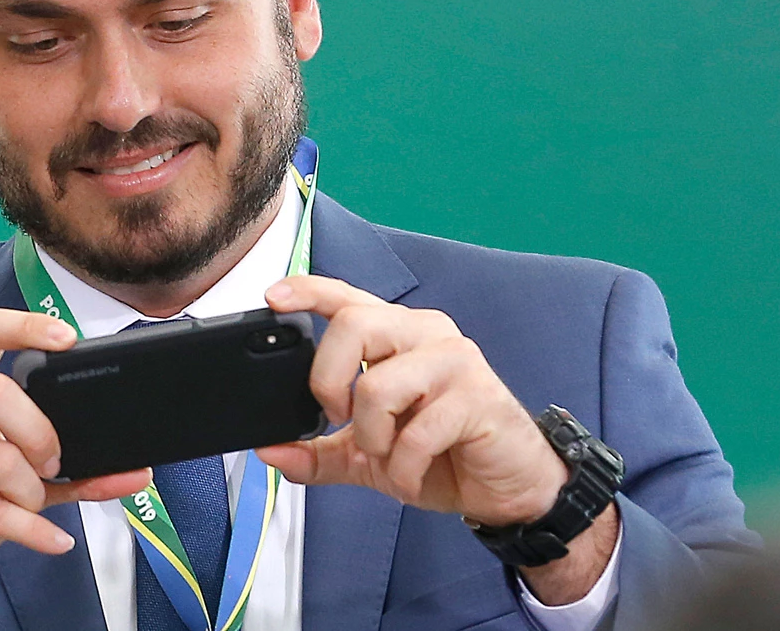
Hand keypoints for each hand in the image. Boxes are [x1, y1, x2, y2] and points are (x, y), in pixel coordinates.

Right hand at [0, 309, 152, 630]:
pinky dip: (33, 530)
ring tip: (27, 509)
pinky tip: (50, 539)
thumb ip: (68, 472)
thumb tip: (134, 473)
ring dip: (30, 494)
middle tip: (49, 464)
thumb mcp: (11, 484)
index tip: (67, 339)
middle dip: (40, 434)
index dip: (25, 327)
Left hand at [255, 276, 618, 604]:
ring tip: (388, 456)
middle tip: (337, 416)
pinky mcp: (477, 397)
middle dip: (328, 381)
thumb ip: (319, 451)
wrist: (509, 489)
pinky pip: (415, 433)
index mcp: (395, 335)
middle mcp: (424, 333)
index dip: (307, 290)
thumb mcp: (368, 455)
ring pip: (379, 386)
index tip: (274, 298)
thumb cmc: (445, 455)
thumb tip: (270, 450)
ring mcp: (454, 361)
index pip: (345, 297)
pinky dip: (402, 468)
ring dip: (372, 437)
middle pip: (353, 327)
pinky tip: (413, 475)